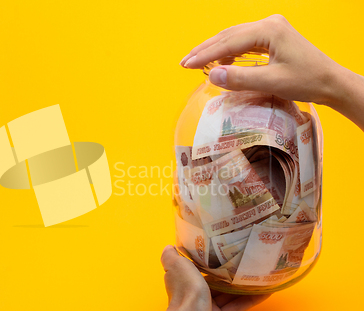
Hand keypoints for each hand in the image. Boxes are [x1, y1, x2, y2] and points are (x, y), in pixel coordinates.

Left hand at [140, 245, 270, 310]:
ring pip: (229, 294)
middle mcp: (196, 292)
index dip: (211, 260)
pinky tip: (265, 291)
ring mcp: (208, 306)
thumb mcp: (176, 264)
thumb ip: (172, 256)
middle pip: (217, 281)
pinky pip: (237, 307)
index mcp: (186, 278)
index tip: (226, 250)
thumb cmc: (185, 289)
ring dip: (244, 285)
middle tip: (249, 260)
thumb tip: (169, 247)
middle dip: (231, 272)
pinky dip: (251, 299)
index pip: (200, 268)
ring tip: (260, 274)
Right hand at [180, 15, 340, 106]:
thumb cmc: (307, 81)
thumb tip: (211, 76)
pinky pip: (243, 42)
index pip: (229, 41)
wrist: (330, 82)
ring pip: (234, 37)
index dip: (205, 54)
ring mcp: (271, 29)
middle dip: (205, 49)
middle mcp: (269, 24)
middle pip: (228, 35)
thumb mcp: (271, 82)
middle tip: (184, 62)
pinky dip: (228, 52)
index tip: (186, 65)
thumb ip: (240, 78)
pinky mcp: (272, 37)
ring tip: (196, 62)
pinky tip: (221, 62)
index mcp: (269, 29)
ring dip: (214, 50)